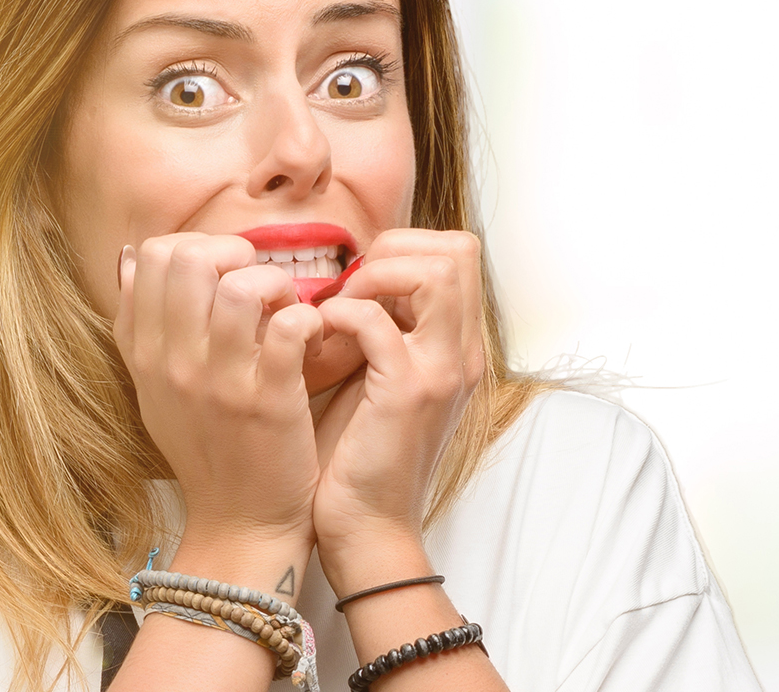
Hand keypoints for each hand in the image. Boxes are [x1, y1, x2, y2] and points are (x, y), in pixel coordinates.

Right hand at [115, 233, 324, 547]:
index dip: (197, 247)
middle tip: (259, 286)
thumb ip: (140, 326)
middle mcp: (173, 364)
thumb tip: (129, 257)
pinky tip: (309, 337)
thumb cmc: (206, 449)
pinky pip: (290, 324)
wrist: (240, 523)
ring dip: (275, 285)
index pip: (152, 256)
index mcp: (144, 354)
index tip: (225, 273)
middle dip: (235, 254)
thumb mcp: (154, 389)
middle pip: (189, 257)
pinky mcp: (270, 401)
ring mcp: (221, 382)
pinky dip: (309, 318)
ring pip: (241, 286)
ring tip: (285, 311)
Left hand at [311, 229, 486, 592]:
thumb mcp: (377, 379)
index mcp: (456, 348)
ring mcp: (440, 372)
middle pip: (459, 250)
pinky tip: (317, 339)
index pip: (459, 255)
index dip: (405, 249)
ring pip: (437, 271)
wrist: (365, 529)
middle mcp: (460, 354)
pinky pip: (378, 321)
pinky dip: (342, 315)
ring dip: (374, 276)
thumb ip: (379, 331)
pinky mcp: (407, 394)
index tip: (357, 281)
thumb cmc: (358, 456)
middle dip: (393, 249)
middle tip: (348, 287)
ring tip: (337, 309)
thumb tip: (348, 282)